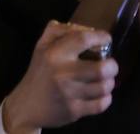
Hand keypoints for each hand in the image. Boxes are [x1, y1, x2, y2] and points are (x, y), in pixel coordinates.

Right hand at [0, 22, 117, 133]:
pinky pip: (101, 105)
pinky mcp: (74, 111)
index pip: (84, 39)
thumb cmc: (39, 72)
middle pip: (101, 68)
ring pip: (104, 87)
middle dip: (112, 66)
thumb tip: (85, 28)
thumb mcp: (41, 46)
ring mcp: (69, 94)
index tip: (107, 39)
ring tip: (106, 80)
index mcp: (54, 54)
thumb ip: (59, 31)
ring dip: (110, 82)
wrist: (26, 106)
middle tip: (110, 65)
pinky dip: (106, 99)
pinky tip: (101, 94)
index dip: (101, 37)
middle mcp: (62, 73)